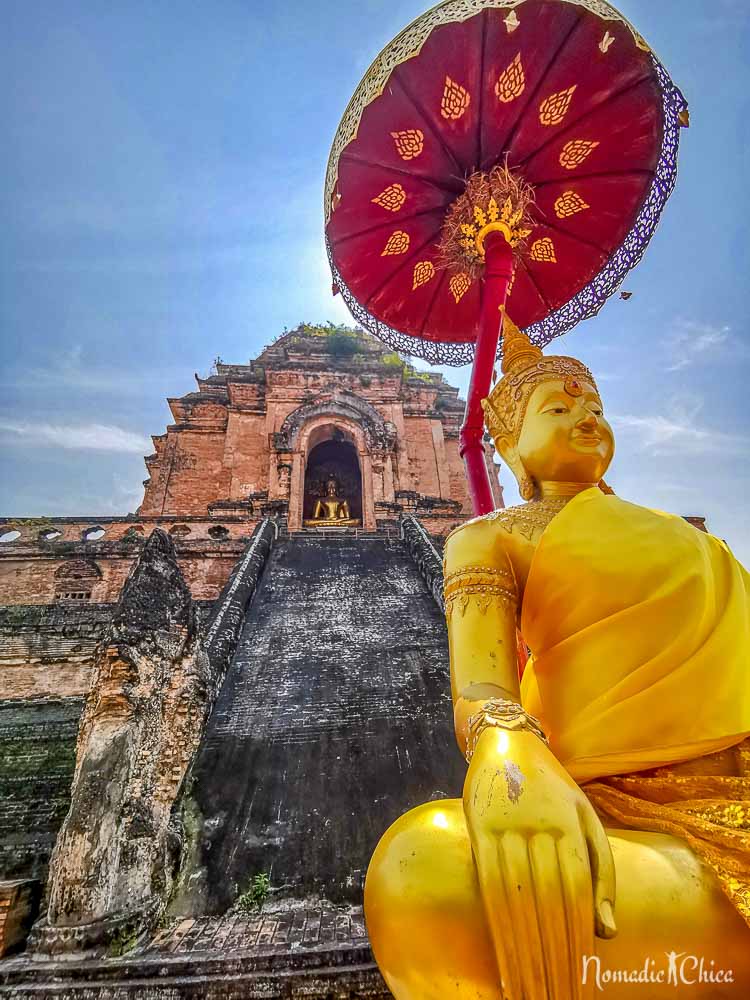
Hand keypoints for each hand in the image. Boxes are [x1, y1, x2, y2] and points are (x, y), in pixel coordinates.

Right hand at [463, 726, 615, 999]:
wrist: (507, 737)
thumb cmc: (553, 785)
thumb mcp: (587, 816)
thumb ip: (602, 871)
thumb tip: (607, 932)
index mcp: (571, 827)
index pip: (576, 897)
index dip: (577, 942)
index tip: (578, 981)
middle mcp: (540, 828)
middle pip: (548, 904)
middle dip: (552, 957)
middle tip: (555, 997)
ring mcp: (506, 825)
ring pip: (517, 899)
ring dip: (524, 950)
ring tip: (530, 990)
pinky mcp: (478, 825)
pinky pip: (488, 882)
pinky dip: (497, 922)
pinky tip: (504, 951)